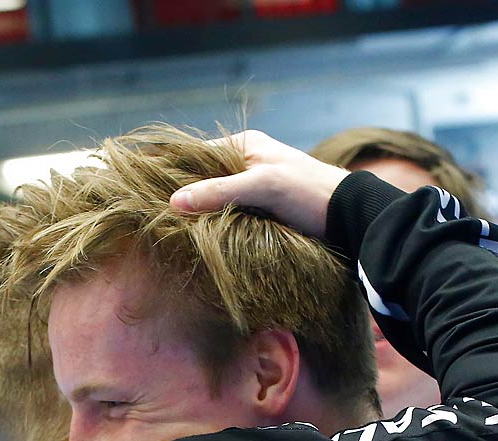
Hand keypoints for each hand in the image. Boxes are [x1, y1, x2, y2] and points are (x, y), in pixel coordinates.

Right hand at [169, 130, 349, 238]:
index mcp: (244, 145)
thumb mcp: (262, 185)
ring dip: (201, 214)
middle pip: (203, 179)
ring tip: (174, 230)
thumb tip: (175, 202)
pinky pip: (229, 214)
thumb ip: (220, 191)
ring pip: (215, 199)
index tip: (149, 192)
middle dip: (185, 196)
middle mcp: (245, 162)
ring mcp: (253, 187)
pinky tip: (203, 238)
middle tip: (158, 217)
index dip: (173, 172)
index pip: (196, 155)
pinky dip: (217, 225)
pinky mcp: (260, 210)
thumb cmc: (307, 191)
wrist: (348, 214)